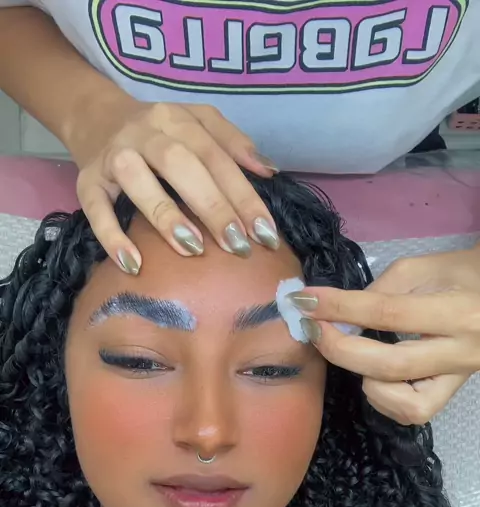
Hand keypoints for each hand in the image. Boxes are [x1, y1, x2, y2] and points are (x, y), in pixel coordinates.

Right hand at [72, 97, 279, 271]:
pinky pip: (95, 208)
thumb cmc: (159, 134)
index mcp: (177, 119)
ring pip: (137, 180)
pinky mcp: (86, 181)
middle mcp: (145, 132)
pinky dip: (112, 237)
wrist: (94, 116)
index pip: (215, 155)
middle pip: (181, 164)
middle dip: (212, 206)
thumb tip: (268, 172)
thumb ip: (233, 143)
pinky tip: (133, 264)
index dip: (243, 194)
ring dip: (166, 214)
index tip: (265, 232)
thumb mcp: (197, 125)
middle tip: (237, 245)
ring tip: (193, 248)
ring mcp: (112, 155)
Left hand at [289, 246, 479, 424]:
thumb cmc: (463, 274)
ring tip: (355, 355)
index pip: (388, 313)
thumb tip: (340, 315)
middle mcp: (461, 352)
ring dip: (366, 381)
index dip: (340, 308)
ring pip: (404, 404)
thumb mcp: (423, 268)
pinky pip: (414, 412)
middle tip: (314, 330)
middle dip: (340, 349)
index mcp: (457, 312)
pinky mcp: (451, 394)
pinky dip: (385, 398)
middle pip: (390, 365)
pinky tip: (375, 375)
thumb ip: (381, 291)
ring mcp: (458, 379)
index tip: (306, 301)